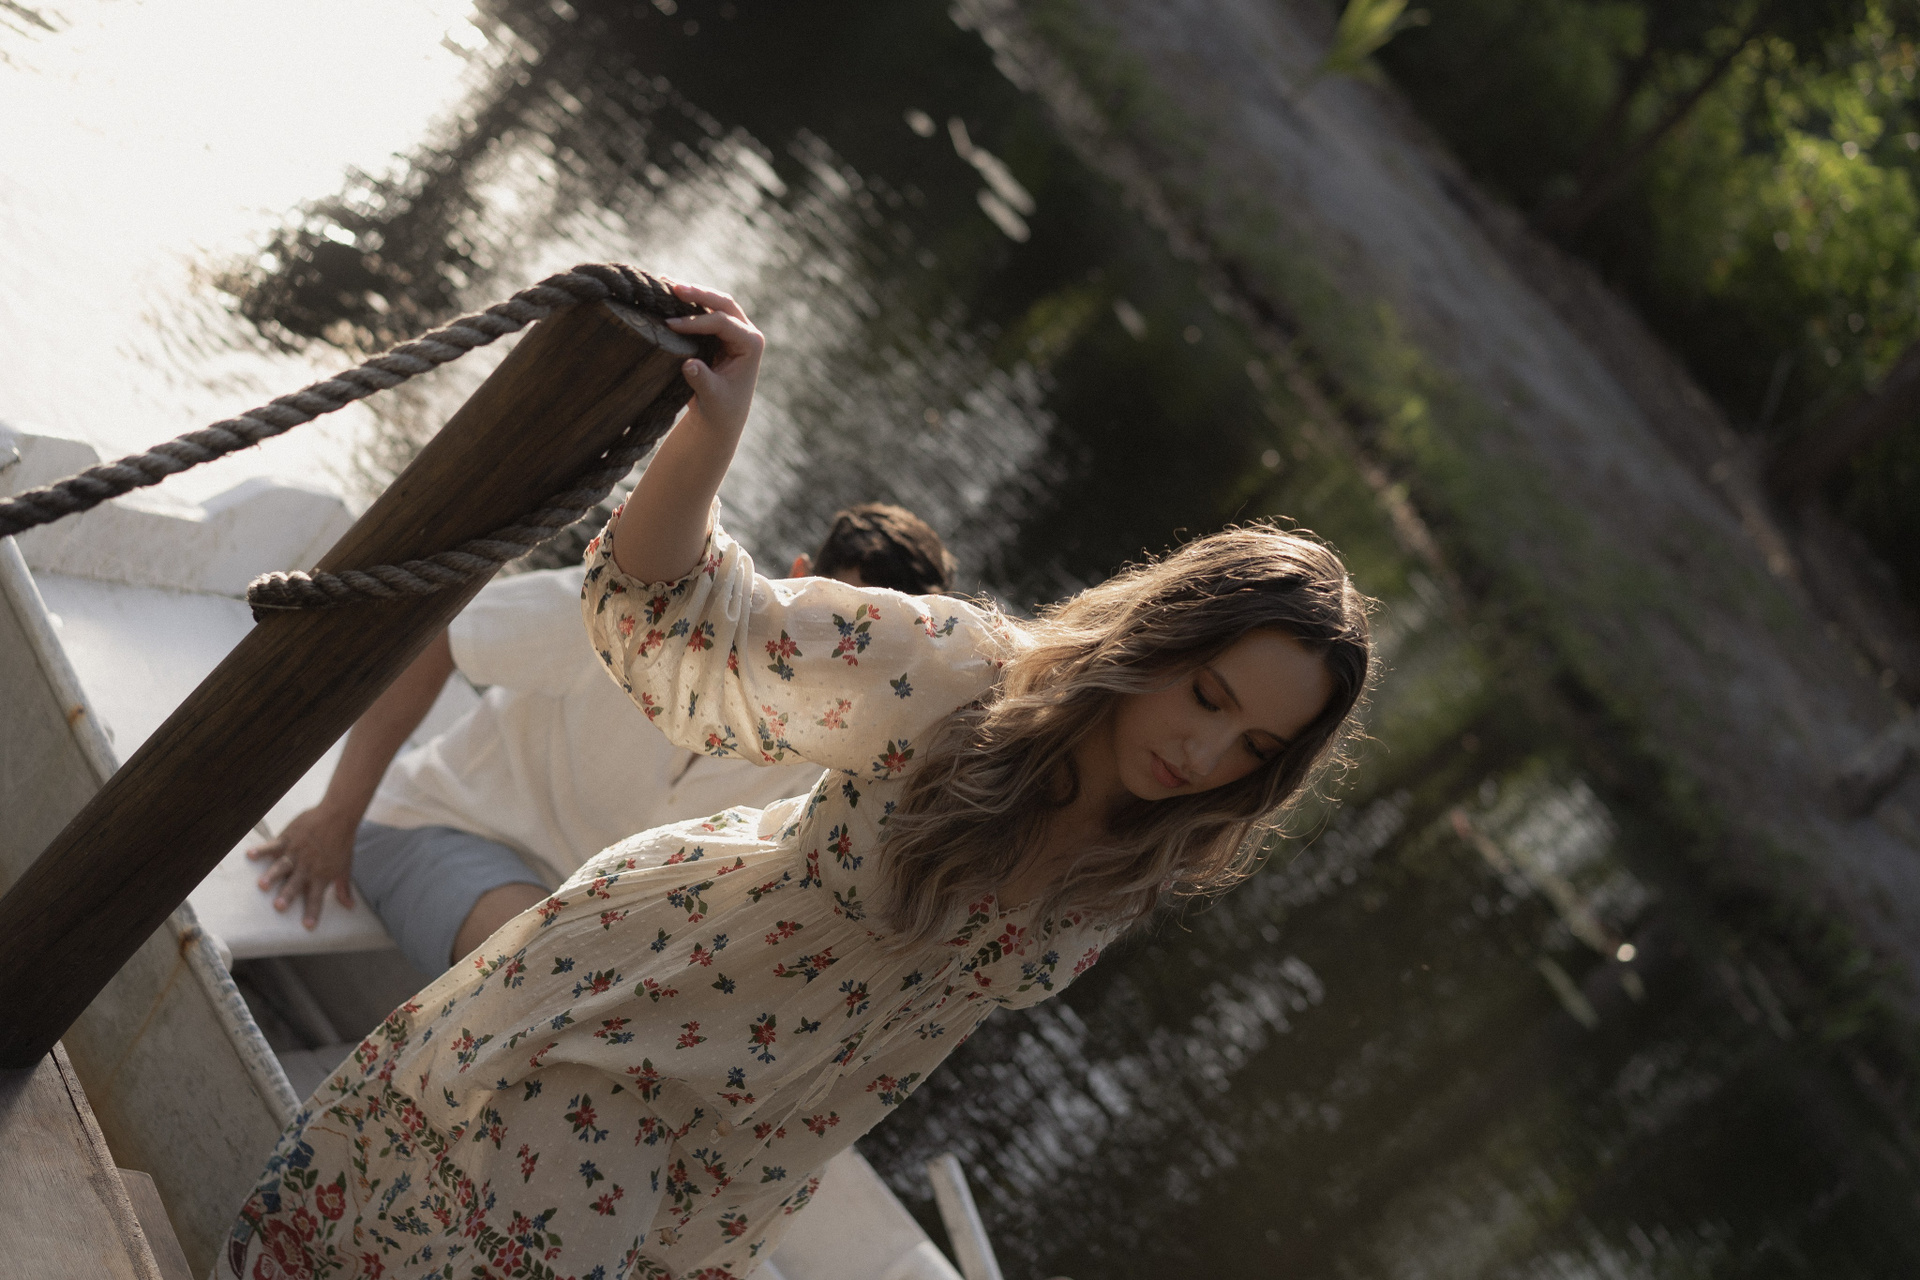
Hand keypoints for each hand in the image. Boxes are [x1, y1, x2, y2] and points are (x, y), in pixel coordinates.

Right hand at [245, 806, 358, 928]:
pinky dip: (262, 849)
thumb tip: (350, 907)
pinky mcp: (288, 838)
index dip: (313, 912)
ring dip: (272, 875)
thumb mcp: (345, 867)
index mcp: (321, 875)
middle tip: (279, 906)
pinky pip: (273, 844)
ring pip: (282, 865)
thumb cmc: (342, 843)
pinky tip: (250, 854)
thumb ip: (344, 888)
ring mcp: (296, 852)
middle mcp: (307, 866)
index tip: (307, 926)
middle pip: (296, 883)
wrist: (339, 816)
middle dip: (287, 895)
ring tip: (262, 885)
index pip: (316, 897)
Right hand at [662, 283, 763, 440]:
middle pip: (724, 303)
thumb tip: (690, 365)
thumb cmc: (720, 410)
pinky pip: (704, 310)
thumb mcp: (712, 399)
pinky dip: (688, 302)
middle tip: (673, 288)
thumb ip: (703, 382)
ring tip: (665, 283)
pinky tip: (667, 294)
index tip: (670, 325)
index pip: (723, 323)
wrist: (720, 417)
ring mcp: (734, 329)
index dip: (696, 321)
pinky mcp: (720, 331)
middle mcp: (746, 333)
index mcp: (751, 345)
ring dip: (692, 293)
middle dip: (699, 294)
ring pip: (714, 302)